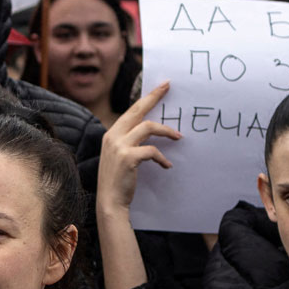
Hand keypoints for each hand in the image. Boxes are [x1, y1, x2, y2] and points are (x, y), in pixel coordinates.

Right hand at [97, 81, 179, 212]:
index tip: (162, 87)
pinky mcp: (128, 157)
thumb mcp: (119, 155)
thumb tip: (150, 130)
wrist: (110, 201)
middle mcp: (113, 135)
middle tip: (168, 88)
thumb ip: (129, 141)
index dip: (147, 98)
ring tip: (178, 137)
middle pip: (138, 110)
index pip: (131, 110)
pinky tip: (166, 165)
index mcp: (111, 133)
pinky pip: (152, 151)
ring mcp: (119, 146)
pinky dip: (162, 158)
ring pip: (148, 127)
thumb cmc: (117, 180)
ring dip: (166, 131)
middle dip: (154, 97)